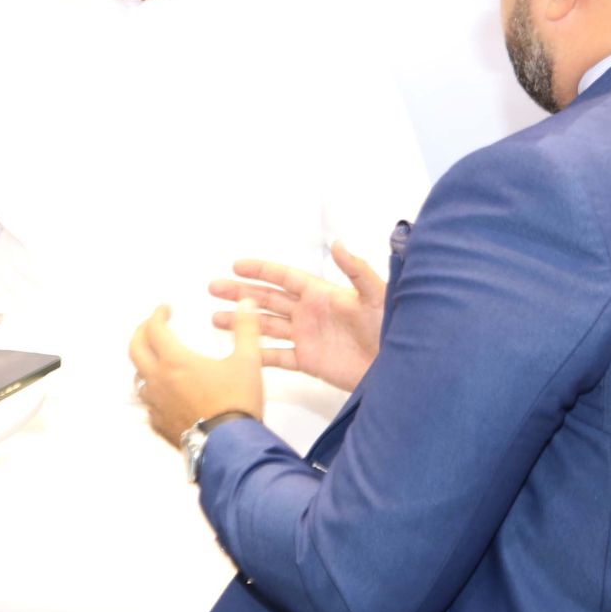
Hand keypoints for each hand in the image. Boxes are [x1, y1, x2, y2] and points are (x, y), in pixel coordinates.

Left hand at [129, 301, 263, 446]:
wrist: (232, 447)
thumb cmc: (237, 404)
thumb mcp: (248, 361)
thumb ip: (246, 329)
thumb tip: (246, 305)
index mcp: (175, 362)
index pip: (154, 329)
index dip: (157, 315)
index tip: (164, 310)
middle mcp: (160, 382)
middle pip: (135, 350)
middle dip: (141, 333)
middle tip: (151, 327)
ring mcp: (157, 406)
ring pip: (139, 379)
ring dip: (144, 364)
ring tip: (155, 360)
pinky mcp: (161, 426)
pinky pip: (148, 406)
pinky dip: (152, 394)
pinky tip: (162, 396)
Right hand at [210, 241, 384, 392]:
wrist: (397, 367)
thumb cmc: (391, 328)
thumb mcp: (377, 295)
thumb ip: (356, 271)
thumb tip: (338, 244)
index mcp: (321, 294)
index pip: (284, 277)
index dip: (261, 271)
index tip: (237, 265)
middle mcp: (309, 313)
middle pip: (267, 299)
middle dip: (241, 293)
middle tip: (214, 288)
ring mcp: (306, 337)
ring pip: (266, 327)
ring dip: (242, 322)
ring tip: (216, 319)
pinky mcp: (309, 361)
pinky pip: (278, 357)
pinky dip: (258, 354)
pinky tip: (240, 353)